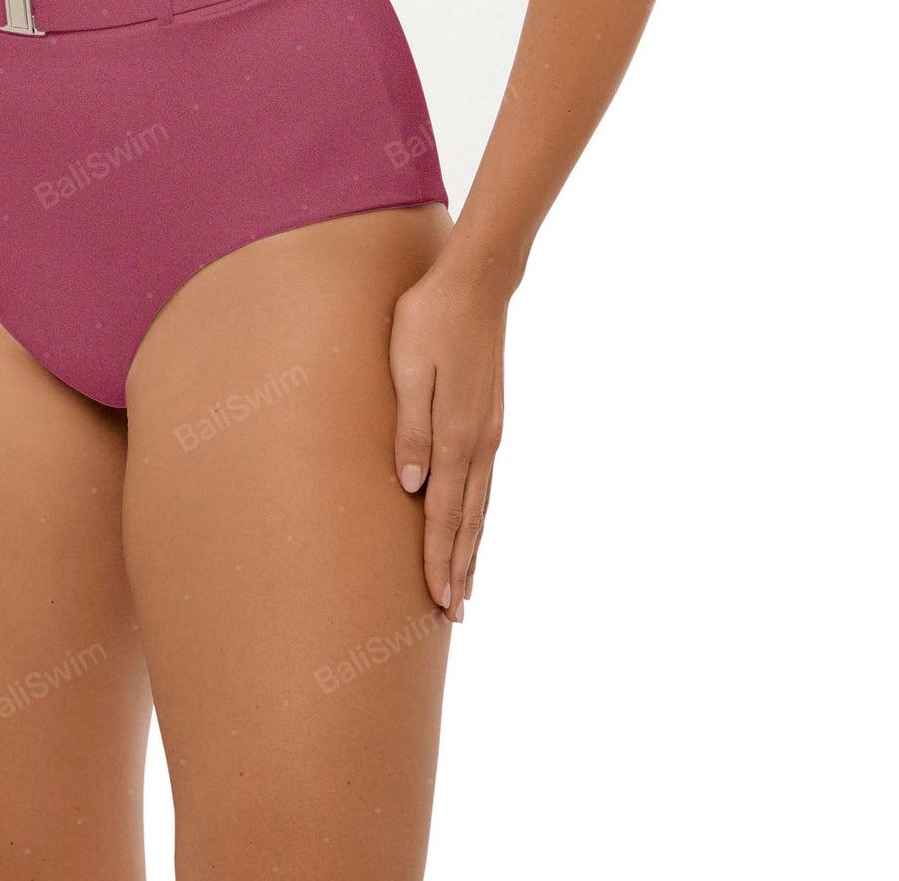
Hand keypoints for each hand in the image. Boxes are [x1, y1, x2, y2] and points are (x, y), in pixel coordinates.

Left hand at [390, 238, 516, 620]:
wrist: (477, 282)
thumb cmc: (429, 319)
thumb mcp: (407, 367)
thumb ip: (411, 427)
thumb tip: (411, 487)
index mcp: (457, 433)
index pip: (443, 513)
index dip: (438, 560)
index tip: (437, 602)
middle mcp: (480, 441)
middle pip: (469, 520)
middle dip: (460, 569)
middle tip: (455, 616)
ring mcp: (490, 429)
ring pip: (481, 504)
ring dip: (472, 548)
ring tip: (467, 586)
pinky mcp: (490, 416)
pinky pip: (485, 481)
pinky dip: (479, 514)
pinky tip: (474, 522)